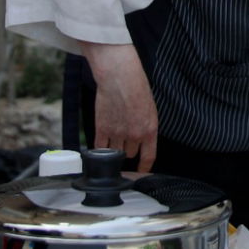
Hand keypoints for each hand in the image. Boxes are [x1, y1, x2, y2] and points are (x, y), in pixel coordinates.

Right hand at [80, 42, 157, 171]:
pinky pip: (100, 147)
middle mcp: (134, 135)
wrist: (120, 77)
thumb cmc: (136, 87)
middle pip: (129, 154)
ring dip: (113, 149)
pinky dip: (99, 150)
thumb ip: (146, 126)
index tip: (141, 171)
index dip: (144, 167)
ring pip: (114, 153)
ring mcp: (117, 133)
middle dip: (127, 149)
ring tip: (112, 139)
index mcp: (149, 130)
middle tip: (124, 140)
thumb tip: (141, 137)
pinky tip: (98, 148)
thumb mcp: (150, 108)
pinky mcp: (102, 129)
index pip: (148, 157)